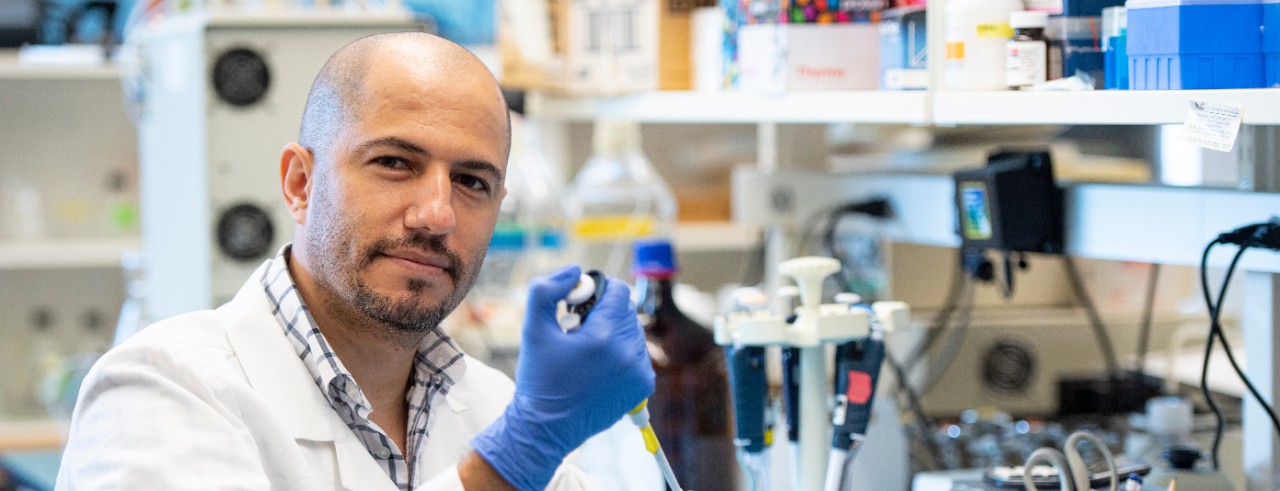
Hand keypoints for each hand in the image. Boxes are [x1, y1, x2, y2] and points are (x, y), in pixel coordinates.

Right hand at [471, 265, 653, 490]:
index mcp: (604, 337)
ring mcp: (638, 372)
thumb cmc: (538, 378)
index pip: (618, 291)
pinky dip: (622, 353)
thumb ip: (546, 290)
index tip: (578, 304)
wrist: (546, 427)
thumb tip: (574, 271)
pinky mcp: (642, 387)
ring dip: (614, 331)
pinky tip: (599, 365)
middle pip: (626, 310)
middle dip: (604, 311)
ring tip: (587, 349)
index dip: (597, 290)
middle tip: (578, 328)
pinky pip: (639, 354)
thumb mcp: (533, 328)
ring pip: (634, 331)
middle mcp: (628, 354)